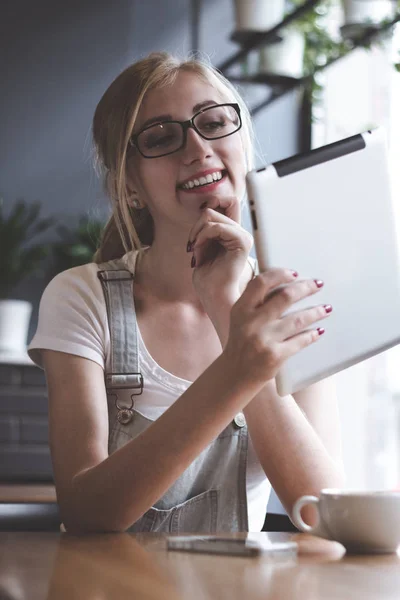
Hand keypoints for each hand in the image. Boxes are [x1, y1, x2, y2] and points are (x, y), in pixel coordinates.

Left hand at [187, 196, 252, 310]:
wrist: (213, 296)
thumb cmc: (206, 278)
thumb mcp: (202, 245)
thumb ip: (206, 227)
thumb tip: (206, 208)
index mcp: (232, 233)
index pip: (225, 202)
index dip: (209, 205)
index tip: (197, 229)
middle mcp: (240, 232)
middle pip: (213, 208)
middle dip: (196, 225)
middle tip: (193, 246)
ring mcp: (243, 236)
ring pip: (211, 215)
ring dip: (197, 232)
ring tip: (196, 250)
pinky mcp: (242, 242)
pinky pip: (217, 227)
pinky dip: (202, 236)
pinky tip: (198, 249)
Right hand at [223, 269, 330, 385]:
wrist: (235, 373)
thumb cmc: (242, 341)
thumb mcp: (240, 318)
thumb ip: (255, 302)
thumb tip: (285, 284)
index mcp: (241, 309)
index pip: (261, 283)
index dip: (280, 274)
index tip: (295, 273)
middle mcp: (251, 322)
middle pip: (285, 296)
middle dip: (306, 287)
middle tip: (318, 284)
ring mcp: (263, 339)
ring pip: (298, 319)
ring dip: (316, 312)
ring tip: (327, 308)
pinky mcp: (275, 356)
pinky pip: (300, 341)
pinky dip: (312, 335)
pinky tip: (319, 331)